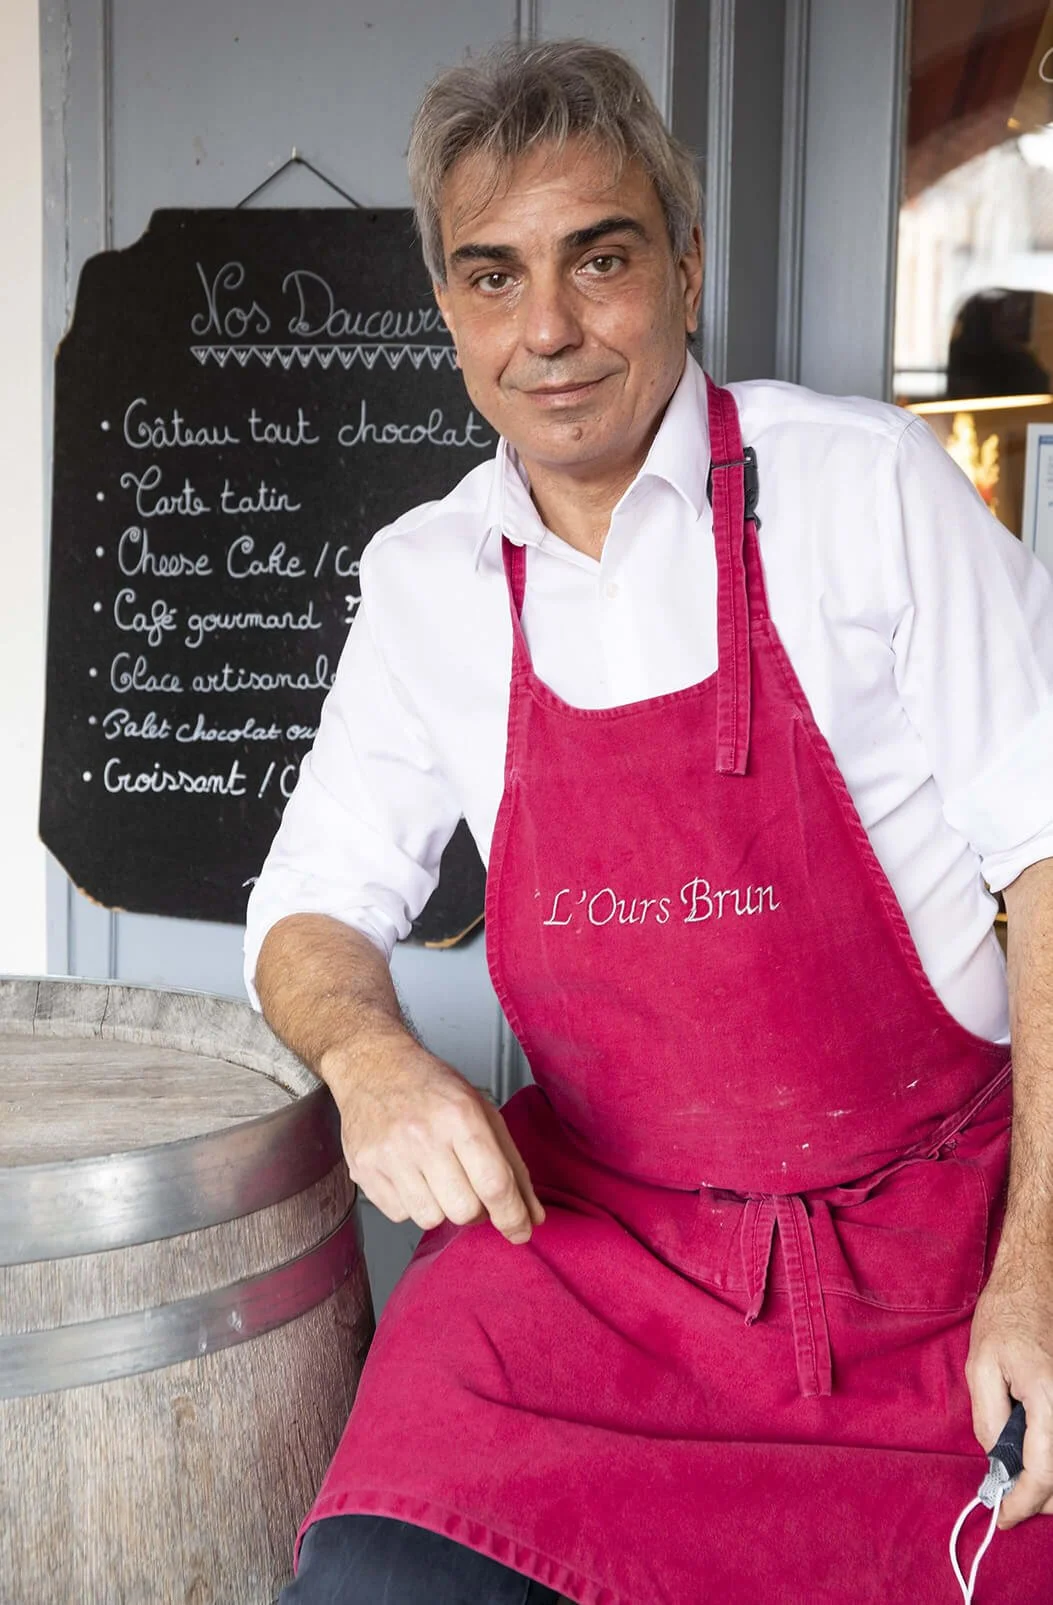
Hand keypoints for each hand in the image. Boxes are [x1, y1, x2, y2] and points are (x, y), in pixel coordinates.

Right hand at [325, 1031, 545, 1244]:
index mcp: (459, 1116)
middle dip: (475, 1210)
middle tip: (470, 1188)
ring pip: (431, 1219)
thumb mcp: (482, 1111)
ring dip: (441, 1207)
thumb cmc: (431, 1087)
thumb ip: (511, 1165)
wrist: (374, 1066)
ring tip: (436, 1176)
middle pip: (464, 1210)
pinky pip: (399, 1215)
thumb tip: (532, 1216)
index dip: (513, 1215)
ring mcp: (388, 1155)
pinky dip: (411, 1203)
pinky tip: (410, 1174)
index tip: (521, 1230)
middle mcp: (422, 1136)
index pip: (494, 1183)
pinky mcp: (364, 1170)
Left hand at [966, 1270, 1052, 1525]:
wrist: (1039, 1279)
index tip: (1003, 1516)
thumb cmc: (1006, 1316)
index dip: (1022, 1503)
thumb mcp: (980, 1366)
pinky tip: (1036, 1453)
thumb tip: (998, 1460)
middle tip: (1009, 1499)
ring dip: (1051, 1480)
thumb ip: (988, 1419)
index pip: (1043, 1473)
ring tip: (1021, 1478)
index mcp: (1049, 1398)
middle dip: (1040, 1498)